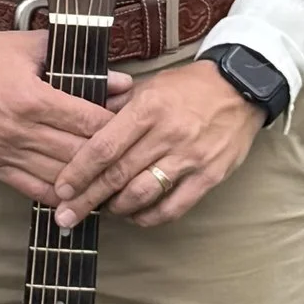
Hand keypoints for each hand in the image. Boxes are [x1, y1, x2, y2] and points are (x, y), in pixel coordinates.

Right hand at [0, 23, 110, 203]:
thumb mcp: (30, 47)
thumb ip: (78, 63)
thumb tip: (121, 81)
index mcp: (30, 98)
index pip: (86, 121)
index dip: (113, 127)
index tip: (129, 128)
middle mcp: (18, 130)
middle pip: (76, 153)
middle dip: (105, 156)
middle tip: (127, 157)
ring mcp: (3, 152)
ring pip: (58, 176)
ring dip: (85, 181)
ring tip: (109, 182)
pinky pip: (31, 189)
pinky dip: (56, 195)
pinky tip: (75, 196)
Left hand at [50, 58, 264, 229]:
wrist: (242, 87)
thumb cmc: (189, 87)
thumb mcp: (149, 86)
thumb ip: (116, 108)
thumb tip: (80, 127)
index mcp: (149, 108)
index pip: (105, 147)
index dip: (79, 172)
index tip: (61, 189)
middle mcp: (168, 134)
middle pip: (118, 175)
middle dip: (87, 199)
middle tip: (67, 215)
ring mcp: (190, 157)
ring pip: (143, 194)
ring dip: (117, 208)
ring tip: (102, 211)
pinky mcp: (210, 176)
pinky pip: (173, 206)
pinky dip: (149, 216)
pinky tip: (135, 215)